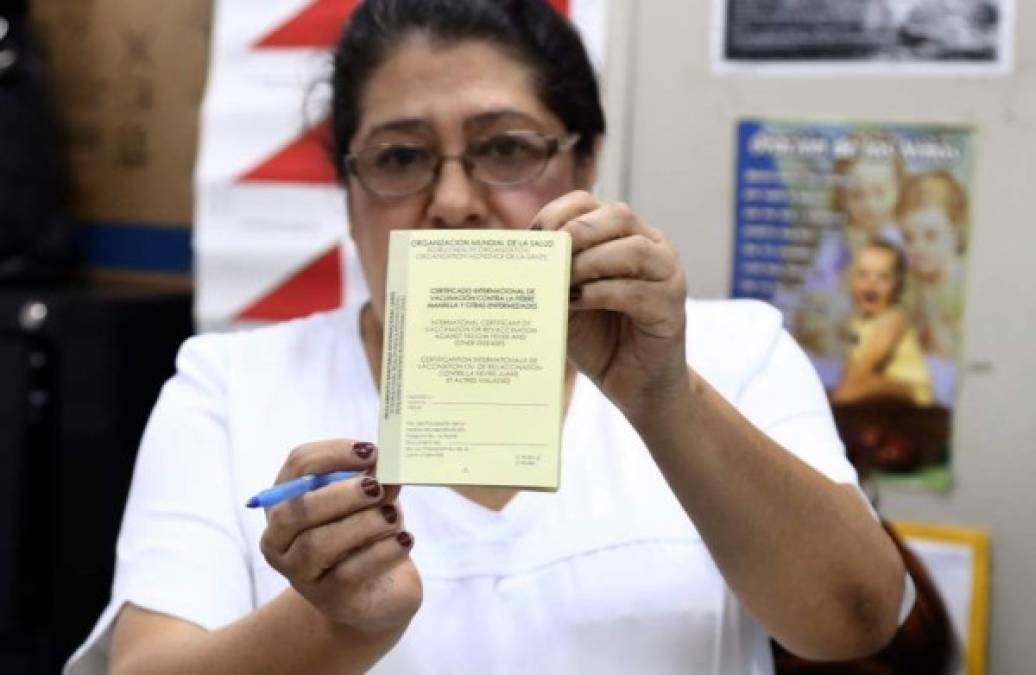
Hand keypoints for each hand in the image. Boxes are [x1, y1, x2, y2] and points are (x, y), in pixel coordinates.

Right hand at [260, 440, 421, 634]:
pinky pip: (348, 573)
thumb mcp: (370, 501)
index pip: (297, 467)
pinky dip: (381, 552)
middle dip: (340, 494)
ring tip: (394, 516)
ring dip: (361, 524)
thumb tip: (389, 465)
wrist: (378, 592)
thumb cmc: (367, 534)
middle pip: (296, 511)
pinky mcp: (328, 599)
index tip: (370, 451)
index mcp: (285, 501)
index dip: (332, 454)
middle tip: (377, 486)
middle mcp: (280, 540)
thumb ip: (374, 481)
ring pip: (317, 545)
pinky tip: (404, 540)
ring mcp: (300, 574)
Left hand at [534, 191, 688, 419]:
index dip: (559, 212)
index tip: (534, 235)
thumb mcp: (565, 299)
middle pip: (619, 215)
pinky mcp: (671, 309)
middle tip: (550, 252)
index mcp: (622, 235)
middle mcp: (651, 247)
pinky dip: (602, 293)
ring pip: (634, 249)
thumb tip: (517, 256)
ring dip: (591, 261)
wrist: (632, 385)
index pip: (590, 203)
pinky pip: (637, 291)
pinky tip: (577, 303)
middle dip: (578, 231)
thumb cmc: (598, 338)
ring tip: (563, 281)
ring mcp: (666, 276)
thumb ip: (551, 275)